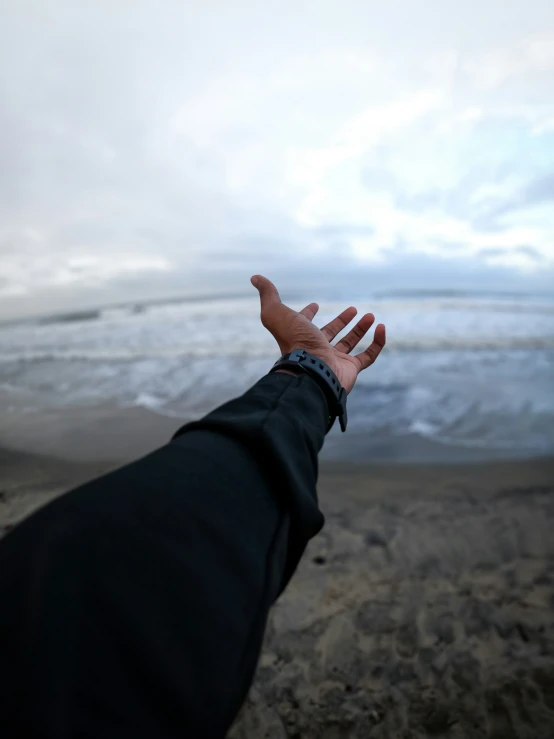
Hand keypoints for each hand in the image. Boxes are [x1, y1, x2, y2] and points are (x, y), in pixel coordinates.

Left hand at [251, 275, 385, 393]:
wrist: (311, 370)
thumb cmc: (294, 341)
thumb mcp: (276, 312)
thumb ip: (268, 294)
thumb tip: (255, 277)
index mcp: (300, 337)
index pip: (305, 324)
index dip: (308, 314)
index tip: (314, 305)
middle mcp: (316, 349)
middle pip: (331, 334)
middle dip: (341, 321)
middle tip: (353, 309)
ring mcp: (334, 360)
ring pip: (350, 343)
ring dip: (360, 329)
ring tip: (370, 315)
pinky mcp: (351, 369)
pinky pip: (368, 356)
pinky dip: (378, 342)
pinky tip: (382, 328)